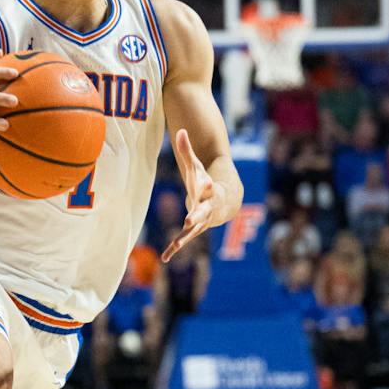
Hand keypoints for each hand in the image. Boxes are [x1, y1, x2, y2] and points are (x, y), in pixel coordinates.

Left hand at [162, 128, 219, 263]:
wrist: (223, 202)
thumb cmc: (205, 183)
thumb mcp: (195, 168)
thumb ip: (187, 152)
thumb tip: (180, 130)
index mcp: (207, 190)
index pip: (207, 186)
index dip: (206, 184)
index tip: (207, 182)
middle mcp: (206, 207)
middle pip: (202, 211)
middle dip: (197, 215)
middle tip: (190, 219)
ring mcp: (201, 221)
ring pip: (194, 229)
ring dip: (186, 235)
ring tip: (178, 242)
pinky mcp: (193, 230)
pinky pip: (183, 240)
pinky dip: (174, 248)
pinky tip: (165, 257)